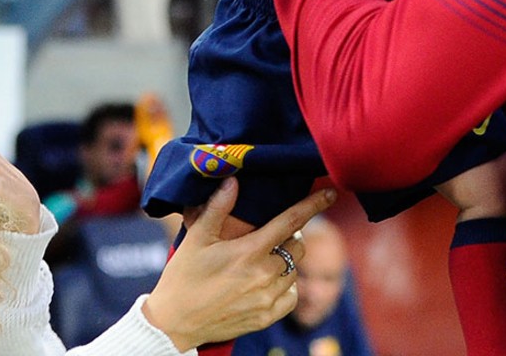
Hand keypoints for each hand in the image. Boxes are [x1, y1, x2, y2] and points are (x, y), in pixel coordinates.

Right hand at [142, 179, 336, 349]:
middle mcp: (264, 275)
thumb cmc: (182, 277)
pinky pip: (291, 296)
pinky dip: (285, 287)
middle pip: (297, 246)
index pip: (290, 221)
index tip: (331, 194)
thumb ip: (217, 208)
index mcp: (249, 251)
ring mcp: (267, 299)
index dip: (313, 205)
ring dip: (284, 263)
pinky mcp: (266, 318)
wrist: (174, 323)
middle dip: (289, 237)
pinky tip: (266, 283)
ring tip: (260, 263)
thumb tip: (233, 180)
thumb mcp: (197, 239)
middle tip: (269, 238)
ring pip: (294, 271)